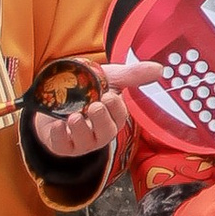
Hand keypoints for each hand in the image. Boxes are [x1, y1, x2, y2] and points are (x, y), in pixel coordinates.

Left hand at [28, 54, 169, 160]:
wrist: (54, 94)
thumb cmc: (87, 89)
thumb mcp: (109, 78)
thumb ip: (132, 75)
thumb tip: (159, 69)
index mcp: (113, 117)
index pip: (119, 117)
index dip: (116, 108)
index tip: (109, 95)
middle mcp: (99, 132)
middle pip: (106, 133)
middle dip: (101, 120)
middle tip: (94, 106)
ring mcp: (80, 141)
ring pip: (85, 142)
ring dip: (80, 128)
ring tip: (74, 116)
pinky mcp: (61, 145)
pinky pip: (62, 146)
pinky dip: (60, 135)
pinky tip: (58, 124)